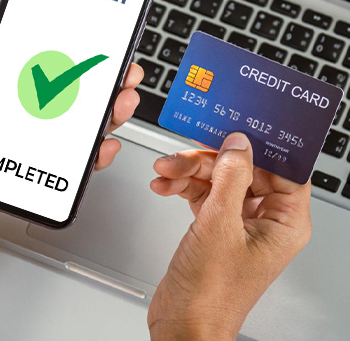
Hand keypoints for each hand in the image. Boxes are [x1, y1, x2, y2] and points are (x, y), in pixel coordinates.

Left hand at [0, 7, 142, 243]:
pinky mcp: (33, 171)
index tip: (98, 48)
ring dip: (107, 117)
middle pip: (73, 98)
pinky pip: (69, 165)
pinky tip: (102, 145)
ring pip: (78, 129)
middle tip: (123, 75)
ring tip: (120, 105)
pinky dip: (92, 156)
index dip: (78, 58)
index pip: (49, 68)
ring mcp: (30, 143)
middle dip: (105, 86)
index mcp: (4, 91)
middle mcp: (22, 114)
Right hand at [147, 133, 311, 340]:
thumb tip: (238, 144)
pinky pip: (202, 192)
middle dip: (210, 159)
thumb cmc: (210, 293)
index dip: (264, 147)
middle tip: (187, 152)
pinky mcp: (215, 225)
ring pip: (218, 178)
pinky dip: (182, 185)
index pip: (284, 170)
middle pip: (243, 169)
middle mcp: (264, 220)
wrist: (181, 322)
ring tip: (166, 170)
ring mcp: (238, 222)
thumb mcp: (220, 225)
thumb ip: (230, 178)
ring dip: (189, 171)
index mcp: (283, 222)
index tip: (241, 128)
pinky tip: (165, 185)